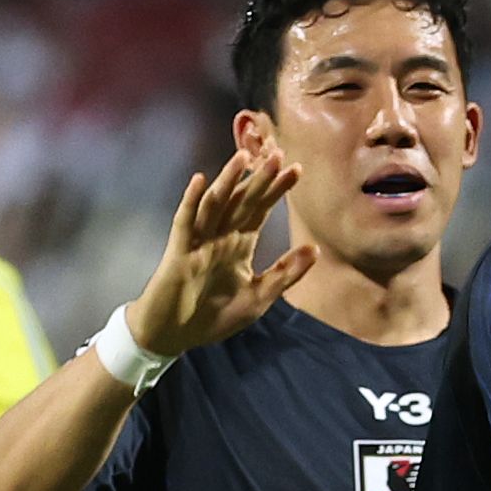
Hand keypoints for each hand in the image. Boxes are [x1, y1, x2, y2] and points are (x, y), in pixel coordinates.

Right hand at [122, 155, 313, 359]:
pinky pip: (185, 222)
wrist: (173, 336)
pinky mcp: (179, 252)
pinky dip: (191, 202)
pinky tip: (200, 181)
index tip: (296, 169)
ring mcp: (199, 241)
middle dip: (259, 178)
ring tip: (243, 156)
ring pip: (215, 204)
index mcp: (239, 244)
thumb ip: (285, 273)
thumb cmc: (213, 317)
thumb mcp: (258, 297)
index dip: (277, 189)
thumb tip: (316, 248)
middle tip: (276, 153)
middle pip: (242, 201)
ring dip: (228, 180)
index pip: (260, 210)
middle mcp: (221, 236)